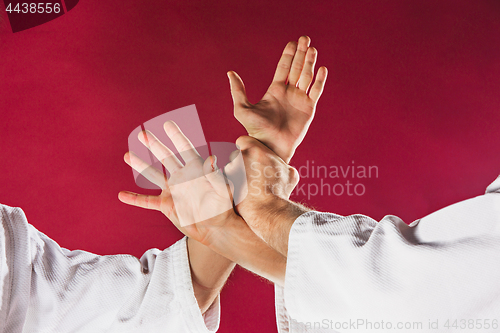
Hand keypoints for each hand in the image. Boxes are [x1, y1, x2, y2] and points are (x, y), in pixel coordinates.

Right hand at [119, 121, 238, 245]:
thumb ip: (215, 176)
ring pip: (153, 175)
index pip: (185, 149)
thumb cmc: (223, 208)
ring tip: (127, 155)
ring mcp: (173, 190)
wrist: (216, 228)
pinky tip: (122, 195)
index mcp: (196, 170)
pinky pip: (147, 201)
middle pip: (165, 157)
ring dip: (140, 165)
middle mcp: (182, 176)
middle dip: (154, 145)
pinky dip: (135, 198)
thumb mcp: (222, 191)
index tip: (168, 124)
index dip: (176, 136)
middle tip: (142, 133)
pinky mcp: (166, 205)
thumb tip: (211, 159)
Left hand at [225, 136, 305, 253]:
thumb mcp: (289, 173)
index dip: (247, 149)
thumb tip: (280, 165)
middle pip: (235, 155)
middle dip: (241, 163)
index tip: (250, 157)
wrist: (268, 211)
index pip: (243, 141)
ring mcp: (230, 170)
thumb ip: (281, 163)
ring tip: (247, 187)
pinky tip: (242, 194)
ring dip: (236, 175)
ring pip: (230, 168)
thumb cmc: (280, 191)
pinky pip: (227, 182)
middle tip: (250, 175)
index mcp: (255, 149)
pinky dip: (232, 186)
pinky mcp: (225, 183)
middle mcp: (240, 156)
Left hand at [228, 36, 327, 162]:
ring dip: (309, 63)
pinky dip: (319, 80)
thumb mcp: (242, 109)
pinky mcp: (309, 109)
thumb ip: (237, 91)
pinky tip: (321, 69)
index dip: (288, 55)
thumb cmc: (256, 131)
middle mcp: (289, 93)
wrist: (272, 147)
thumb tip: (230, 72)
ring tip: (312, 49)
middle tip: (305, 38)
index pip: (283, 68)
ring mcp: (300, 100)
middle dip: (301, 54)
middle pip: (297, 68)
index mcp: (275, 91)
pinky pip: (316, 91)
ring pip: (306, 77)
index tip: (293, 42)